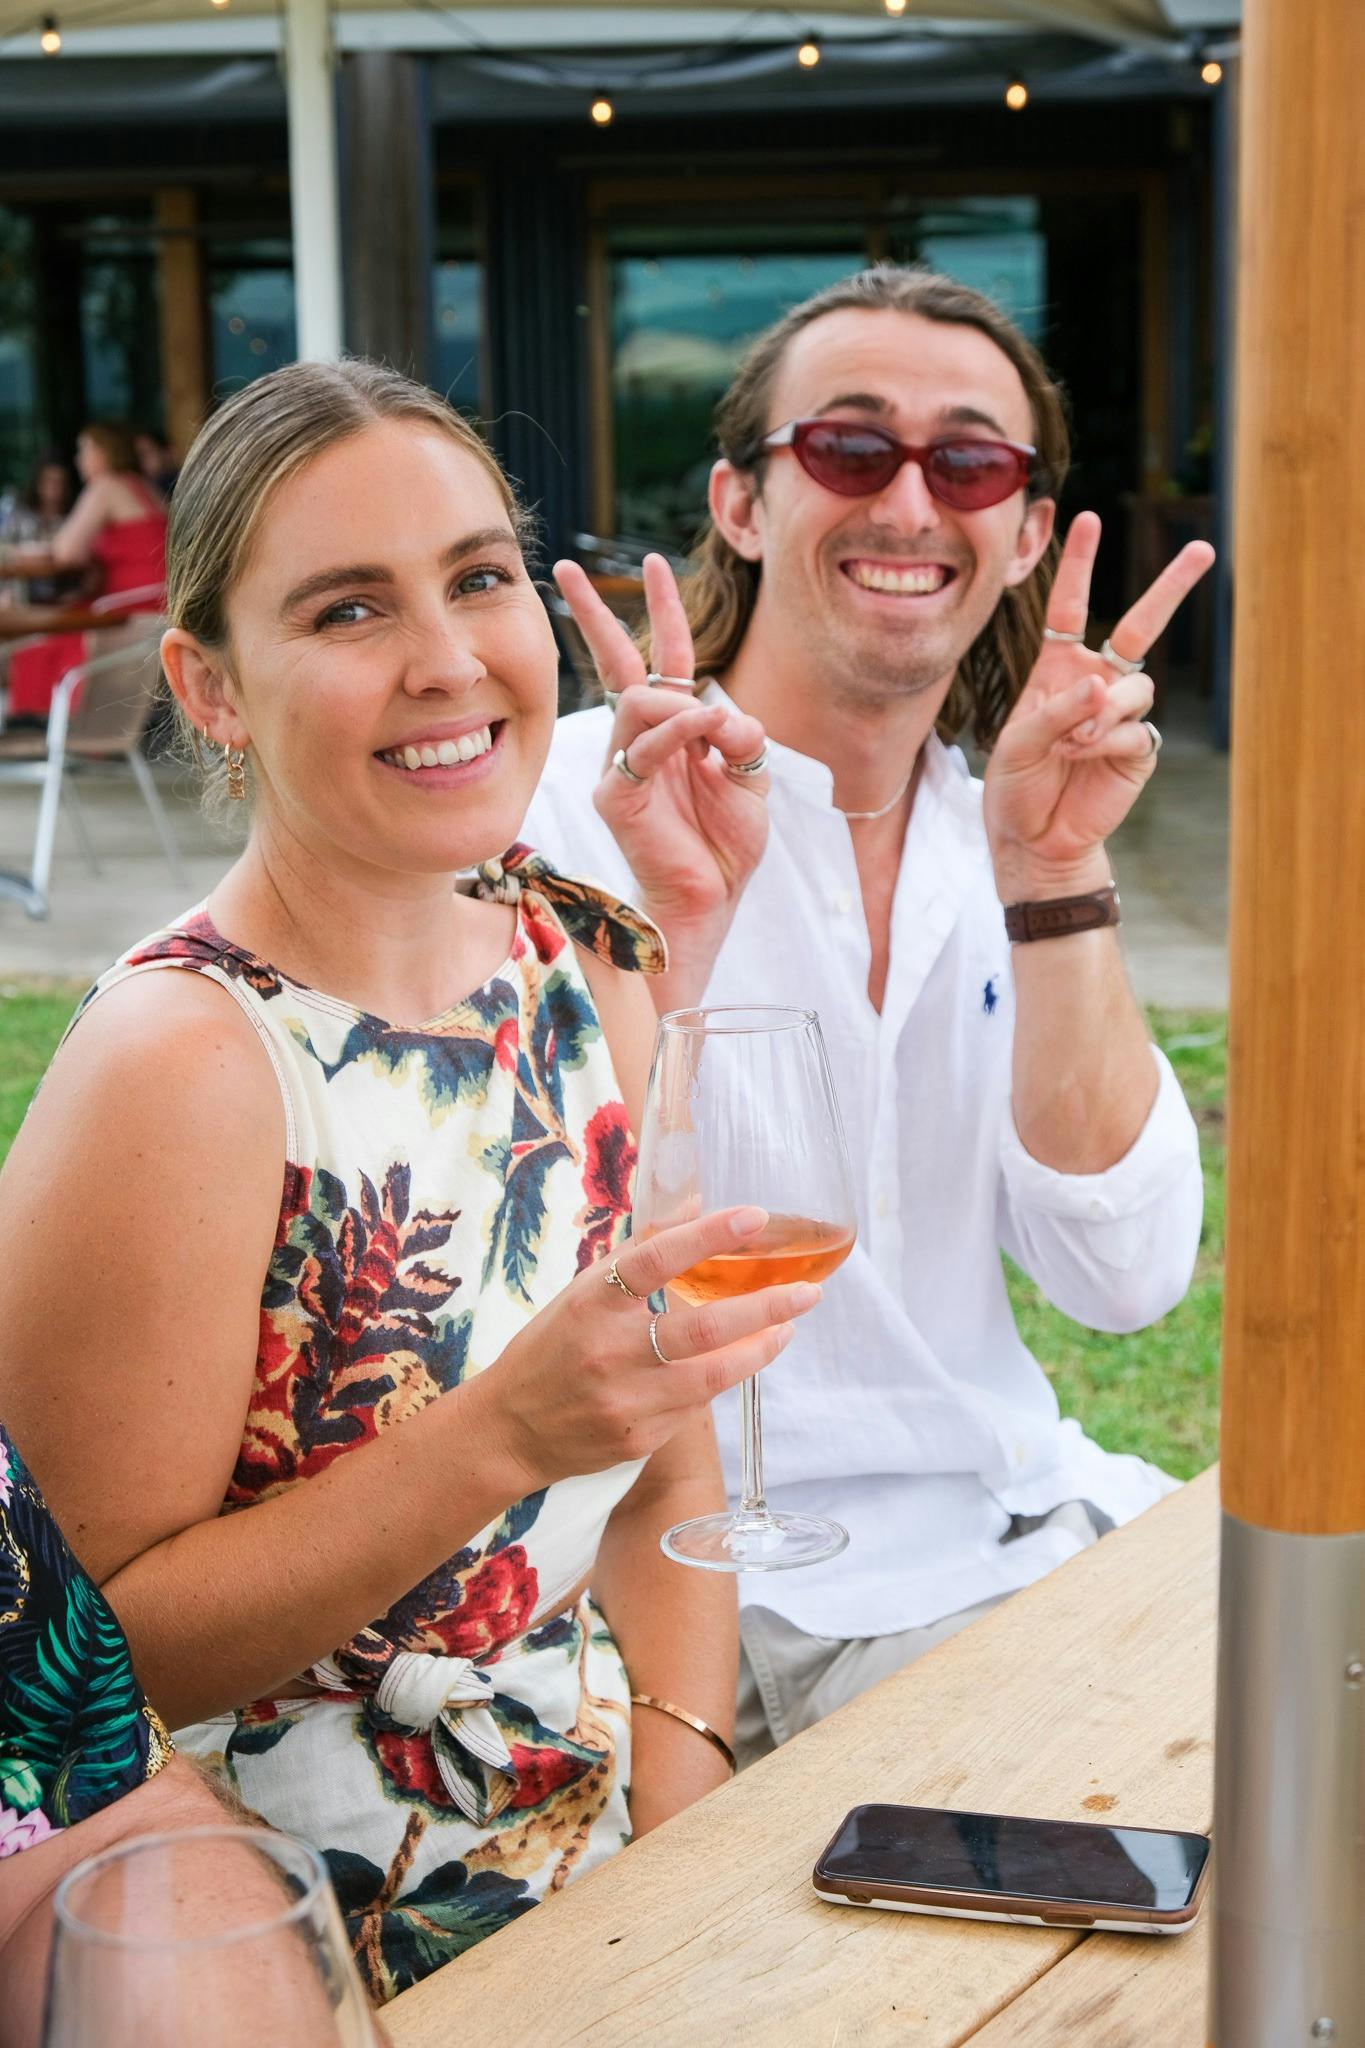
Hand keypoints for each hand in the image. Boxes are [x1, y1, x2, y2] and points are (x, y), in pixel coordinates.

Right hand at [472, 1207, 820, 1491]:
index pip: (655, 1259)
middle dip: (766, 1307)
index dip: (708, 1235)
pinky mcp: (639, 1440)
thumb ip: (638, 1254)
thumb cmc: (551, 1349)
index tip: (755, 1217)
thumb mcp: (582, 1293)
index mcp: (591, 1303)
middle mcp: (608, 1351)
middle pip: (703, 1327)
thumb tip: (695, 1204)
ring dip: (761, 1349)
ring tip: (788, 1327)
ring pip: (713, 1375)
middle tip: (808, 1292)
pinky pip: (696, 1407)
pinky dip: (721, 1380)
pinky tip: (738, 1363)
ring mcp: (626, 1400)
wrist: (508, 1429)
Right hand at [553, 554, 769, 947]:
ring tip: (713, 730)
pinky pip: (645, 748)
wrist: (711, 899)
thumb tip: (721, 710)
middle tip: (567, 569)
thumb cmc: (726, 843)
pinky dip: (679, 734)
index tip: (653, 562)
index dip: (663, 609)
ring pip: (640, 700)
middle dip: (595, 613)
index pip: (665, 657)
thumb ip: (742, 737)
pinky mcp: (617, 796)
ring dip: (682, 704)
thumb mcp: (752, 777)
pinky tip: (704, 736)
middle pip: (619, 661)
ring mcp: (624, 765)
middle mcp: (642, 739)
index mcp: (675, 729)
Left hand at [984, 512, 1214, 897]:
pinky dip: (1107, 743)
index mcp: (1057, 670)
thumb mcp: (1016, 743)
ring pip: (1135, 686)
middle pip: (1139, 626)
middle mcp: (1094, 683)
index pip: (1070, 607)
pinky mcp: (1139, 748)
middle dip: (1170, 587)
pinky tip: (1084, 760)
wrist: (1034, 841)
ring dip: (1102, 712)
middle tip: (1204, 550)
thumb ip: (1054, 710)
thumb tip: (1102, 686)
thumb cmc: (1015, 788)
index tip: (1086, 518)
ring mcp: (1120, 714)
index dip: (1078, 565)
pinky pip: (1136, 728)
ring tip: (1072, 743)